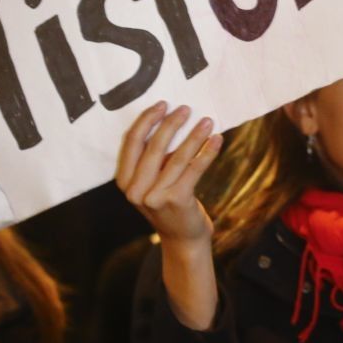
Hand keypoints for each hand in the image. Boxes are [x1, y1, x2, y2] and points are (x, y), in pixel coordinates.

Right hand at [117, 101, 221, 245]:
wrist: (182, 238)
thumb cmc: (168, 202)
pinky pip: (194, 169)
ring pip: (177, 157)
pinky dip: (208, 152)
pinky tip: (217, 140)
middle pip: (153, 147)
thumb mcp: (152, 182)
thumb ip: (153, 158)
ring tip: (207, 121)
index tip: (162, 105)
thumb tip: (171, 119)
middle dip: (171, 124)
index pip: (131, 142)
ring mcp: (155, 197)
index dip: (146, 120)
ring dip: (195, 135)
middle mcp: (135, 190)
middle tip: (186, 109)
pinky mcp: (177, 200)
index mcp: (125, 181)